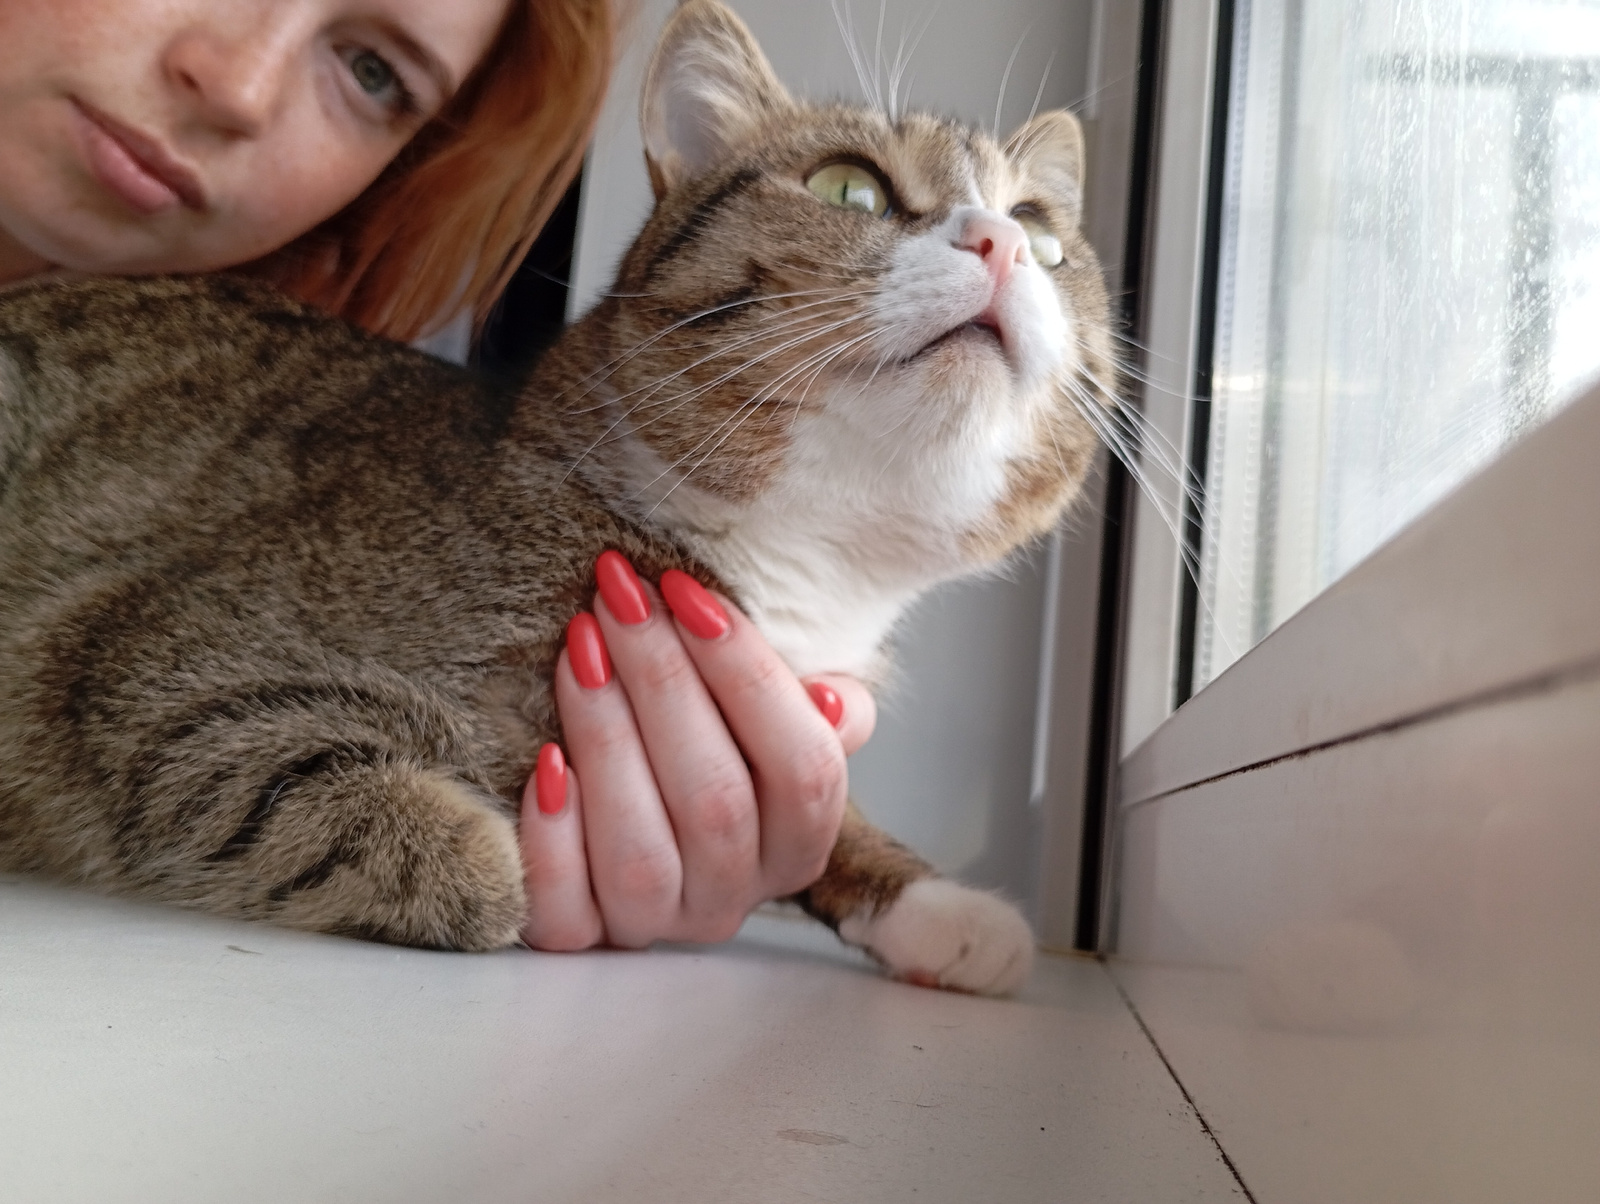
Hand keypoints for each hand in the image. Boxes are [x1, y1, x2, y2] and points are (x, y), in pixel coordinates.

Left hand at [518, 552, 874, 950]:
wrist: (634, 806)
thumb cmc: (715, 742)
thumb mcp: (784, 717)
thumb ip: (828, 708)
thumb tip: (828, 703)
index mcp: (800, 842)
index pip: (805, 768)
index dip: (749, 674)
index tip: (689, 591)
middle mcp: (734, 896)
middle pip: (716, 801)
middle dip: (663, 683)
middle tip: (619, 599)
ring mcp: (658, 923)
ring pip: (640, 854)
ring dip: (607, 738)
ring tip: (579, 649)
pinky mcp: (581, 937)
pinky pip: (565, 912)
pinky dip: (555, 839)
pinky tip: (547, 763)